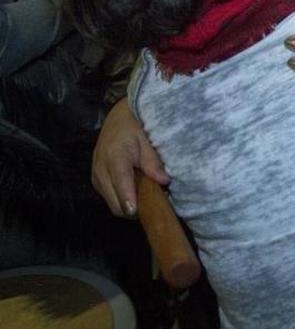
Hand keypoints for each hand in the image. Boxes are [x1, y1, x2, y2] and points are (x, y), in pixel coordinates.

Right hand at [92, 98, 169, 216]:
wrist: (119, 118)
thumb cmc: (136, 127)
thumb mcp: (148, 140)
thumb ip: (153, 161)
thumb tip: (163, 181)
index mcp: (115, 157)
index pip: (121, 184)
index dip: (129, 201)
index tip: (138, 212)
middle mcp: (101, 169)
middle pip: (114, 202)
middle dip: (133, 208)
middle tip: (153, 203)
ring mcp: (96, 176)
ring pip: (112, 204)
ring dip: (128, 205)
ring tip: (146, 195)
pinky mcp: (96, 180)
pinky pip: (109, 197)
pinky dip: (122, 199)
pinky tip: (136, 190)